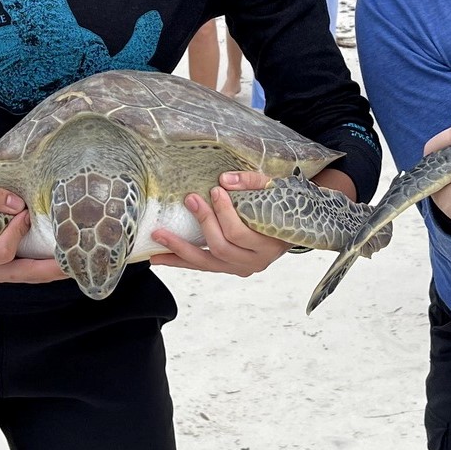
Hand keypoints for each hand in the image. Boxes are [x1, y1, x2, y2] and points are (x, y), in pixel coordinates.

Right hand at [0, 181, 69, 286]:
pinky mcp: (6, 272)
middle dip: (49, 266)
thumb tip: (16, 204)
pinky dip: (47, 268)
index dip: (15, 233)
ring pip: (30, 277)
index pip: (0, 251)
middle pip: (23, 273)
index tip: (25, 213)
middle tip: (74, 256)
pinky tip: (66, 260)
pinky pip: (30, 274)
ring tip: (77, 262)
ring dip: (52, 270)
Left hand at [148, 173, 290, 277]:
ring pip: (206, 263)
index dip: (225, 213)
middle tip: (190, 199)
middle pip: (221, 247)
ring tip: (158, 238)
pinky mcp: (229, 269)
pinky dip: (181, 261)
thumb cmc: (282, 208)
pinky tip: (162, 256)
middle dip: (203, 222)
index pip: (241, 233)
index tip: (215, 190)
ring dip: (179, 250)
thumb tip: (224, 180)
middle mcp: (255, 261)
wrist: (292, 229)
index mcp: (269, 244)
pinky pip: (202, 266)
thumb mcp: (274, 190)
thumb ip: (251, 182)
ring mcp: (241, 268)